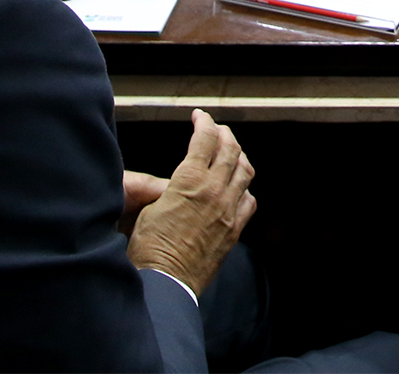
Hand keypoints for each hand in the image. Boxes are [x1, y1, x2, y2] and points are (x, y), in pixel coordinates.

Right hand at [127, 110, 255, 294]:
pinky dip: (245, 188)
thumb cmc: (149, 248)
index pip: (204, 139)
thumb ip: (170, 189)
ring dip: (239, 157)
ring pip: (245, 171)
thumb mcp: (150, 208)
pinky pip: (249, 201)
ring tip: (232, 153)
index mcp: (189, 180)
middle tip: (217, 130)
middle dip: (224, 134)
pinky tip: (239, 189)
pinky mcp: (234, 229)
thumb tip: (177, 184)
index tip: (200, 116)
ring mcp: (228, 210)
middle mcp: (214, 190)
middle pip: (229, 149)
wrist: (166, 282)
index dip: (204, 122)